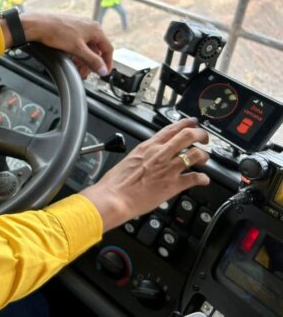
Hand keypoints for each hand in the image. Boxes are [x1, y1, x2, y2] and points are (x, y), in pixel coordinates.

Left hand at [18, 12, 112, 77]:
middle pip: (96, 49)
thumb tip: (103, 69)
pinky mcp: (71, 29)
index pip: (108, 49)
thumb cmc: (57, 32)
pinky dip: (76, 53)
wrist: (39, 25)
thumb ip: (92, 60)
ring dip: (83, 59)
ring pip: (86, 47)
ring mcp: (80, 27)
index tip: (104, 72)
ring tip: (76, 67)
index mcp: (95, 29)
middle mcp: (89, 26)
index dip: (107, 63)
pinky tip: (70, 59)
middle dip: (91, 63)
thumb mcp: (77, 49)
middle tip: (85, 73)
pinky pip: (78, 44)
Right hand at [81, 118, 209, 231]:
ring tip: (203, 159)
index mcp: (148, 147)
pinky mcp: (173, 185)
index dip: (185, 123)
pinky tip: (204, 180)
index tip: (193, 122)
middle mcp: (160, 154)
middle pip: (187, 135)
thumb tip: (147, 158)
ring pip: (195, 153)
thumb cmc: (116, 182)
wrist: (114, 197)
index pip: (170, 129)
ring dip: (204, 156)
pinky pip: (195, 178)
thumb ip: (143, 156)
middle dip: (201, 134)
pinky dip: (203, 178)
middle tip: (204, 139)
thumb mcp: (129, 160)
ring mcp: (168, 168)